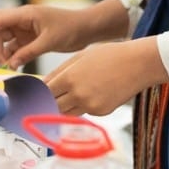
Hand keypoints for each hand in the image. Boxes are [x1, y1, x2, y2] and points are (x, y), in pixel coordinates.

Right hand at [0, 0, 129, 69]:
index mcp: (24, 14)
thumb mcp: (49, 41)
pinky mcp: (28, 38)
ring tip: (6, 63)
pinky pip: (12, 46)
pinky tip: (14, 64)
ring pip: (2, 37)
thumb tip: (10, 64)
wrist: (86, 29)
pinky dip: (10, 55)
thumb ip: (28, 52)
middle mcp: (21, 19)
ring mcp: (23, 28)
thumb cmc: (70, 28)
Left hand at [43, 37, 168, 115]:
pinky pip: (83, 112)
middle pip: (53, 107)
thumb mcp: (79, 57)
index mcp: (70, 78)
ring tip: (63, 96)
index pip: (44, 93)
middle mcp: (78, 95)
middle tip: (42, 100)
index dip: (37, 95)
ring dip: (62, 106)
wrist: (137, 64)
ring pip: (67, 112)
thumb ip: (59, 72)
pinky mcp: (102, 112)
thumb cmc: (109, 55)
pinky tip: (87, 94)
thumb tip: (44, 83)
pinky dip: (80, 106)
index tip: (31, 96)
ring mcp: (91, 106)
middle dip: (47, 103)